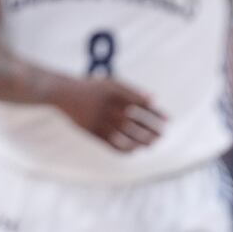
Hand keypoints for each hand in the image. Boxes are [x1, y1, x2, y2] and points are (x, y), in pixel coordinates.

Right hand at [49, 77, 166, 151]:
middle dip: (153, 130)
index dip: (157, 113)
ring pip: (128, 135)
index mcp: (116, 92)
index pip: (142, 105)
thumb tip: (153, 99)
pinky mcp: (93, 132)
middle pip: (138, 122)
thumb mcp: (110, 83)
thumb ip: (131, 90)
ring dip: (143, 141)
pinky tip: (134, 150)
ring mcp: (101, 120)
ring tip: (152, 143)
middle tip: (162, 135)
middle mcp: (110, 107)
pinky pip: (114, 145)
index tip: (168, 120)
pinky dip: (126, 149)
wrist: (64, 94)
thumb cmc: (92, 88)